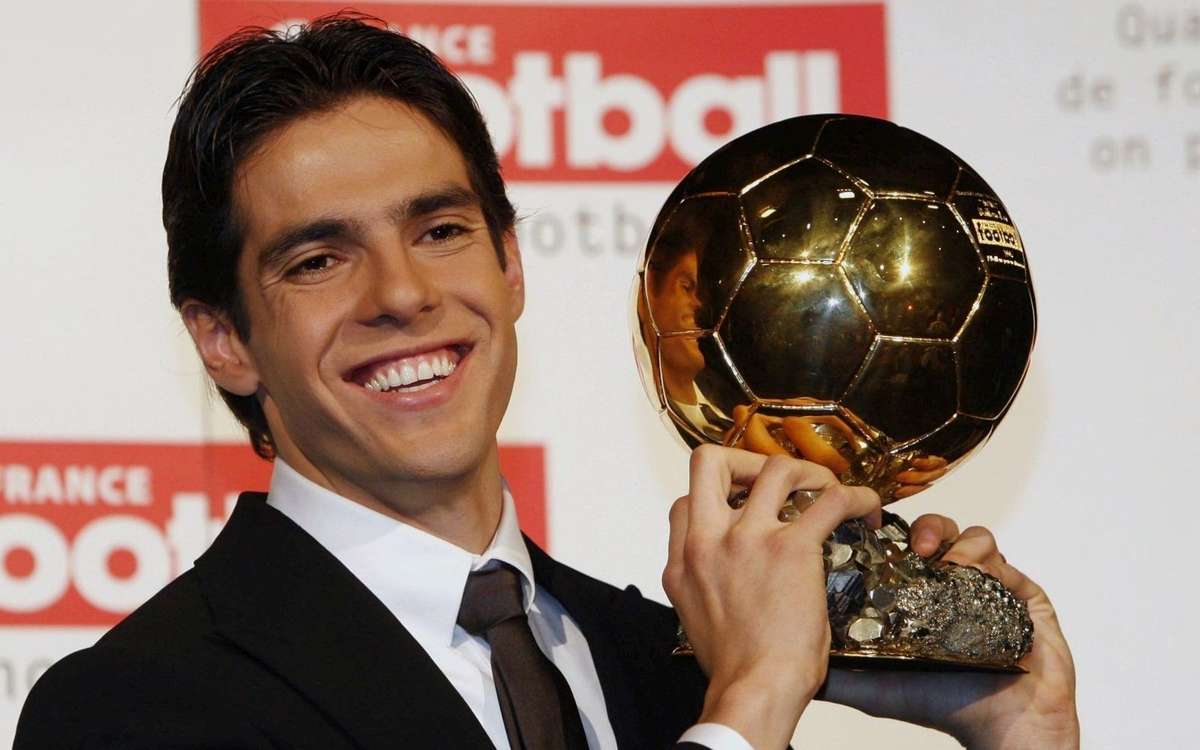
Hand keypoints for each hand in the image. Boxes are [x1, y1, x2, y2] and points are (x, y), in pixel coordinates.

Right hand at [663, 445, 880, 749]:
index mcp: (683, 561)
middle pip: (710, 462)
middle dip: (744, 461)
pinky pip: (830, 499)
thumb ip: (706, 582)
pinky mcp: (791, 547)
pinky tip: (866, 510)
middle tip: (774, 483)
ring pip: (774, 467)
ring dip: (805, 472)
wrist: (756, 689)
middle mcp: (709, 541)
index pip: (685, 501)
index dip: (716, 497)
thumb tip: (729, 572)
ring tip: (824, 489)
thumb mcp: (696, 617)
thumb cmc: (736, 667)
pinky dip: (856, 498)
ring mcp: (748, 539)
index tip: (743, 507)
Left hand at [822, 515, 1079, 748]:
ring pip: (970, 537)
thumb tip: (795, 660)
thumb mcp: (876, 685)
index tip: (868, 536)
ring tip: (939, 558)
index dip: (885, 536)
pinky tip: (971, 575)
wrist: (1003, 727)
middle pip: (934, 532)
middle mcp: (952, 584)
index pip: (899, 549)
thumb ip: (838, 670)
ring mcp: (988, 584)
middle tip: (912, 545)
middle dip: (922, 528)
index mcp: (918, 595)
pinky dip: (986, 559)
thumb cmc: (941, 704)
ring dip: (954, 539)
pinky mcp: (1021, 591)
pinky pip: (1004, 559)